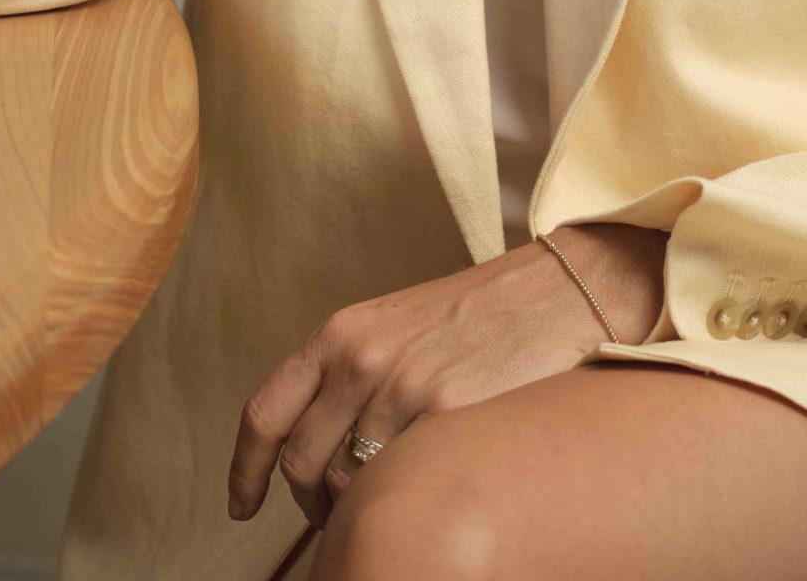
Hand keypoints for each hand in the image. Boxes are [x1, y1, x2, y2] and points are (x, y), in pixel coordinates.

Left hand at [226, 226, 662, 533]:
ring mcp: (404, 387)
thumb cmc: (490, 314)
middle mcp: (363, 356)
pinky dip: (401, 503)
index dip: (244, 470)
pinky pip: (397, 486)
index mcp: (345, 331)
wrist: (566, 288)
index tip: (240, 507)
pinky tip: (426, 494)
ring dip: (360, 508)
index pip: (266, 411)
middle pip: (302, 464)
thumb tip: (322, 454)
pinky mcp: (448, 415)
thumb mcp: (404, 328)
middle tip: (341, 517)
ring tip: (395, 501)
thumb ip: (357, 377)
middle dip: (313, 504)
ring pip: (348, 486)